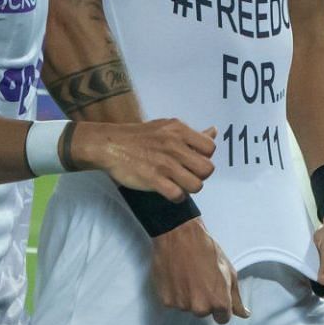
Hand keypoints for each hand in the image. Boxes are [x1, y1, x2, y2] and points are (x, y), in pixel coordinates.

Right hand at [71, 120, 214, 201]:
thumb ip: (191, 134)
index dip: (204, 157)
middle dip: (199, 175)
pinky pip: (178, 195)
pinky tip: (169, 191)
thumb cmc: (140, 136)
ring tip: (178, 184)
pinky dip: (176, 197)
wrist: (110, 145)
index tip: (192, 160)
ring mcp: (164, 164)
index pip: (210, 147)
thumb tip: (213, 131)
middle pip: (207, 169)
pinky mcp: (154, 179)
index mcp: (179, 130)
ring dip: (189, 188)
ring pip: (196, 185)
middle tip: (187, 175)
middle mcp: (174, 146)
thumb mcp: (167, 127)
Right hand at [149, 217, 247, 323]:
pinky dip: (174, 293)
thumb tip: (244, 314)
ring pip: (187, 307)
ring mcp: (182, 305)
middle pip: (203, 312)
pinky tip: (176, 276)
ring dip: (187, 296)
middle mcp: (200, 308)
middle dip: (203, 300)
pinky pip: (173, 302)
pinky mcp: (166, 301)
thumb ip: (236, 297)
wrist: (179, 236)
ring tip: (187, 275)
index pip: (222, 319)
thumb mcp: (228, 272)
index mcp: (219, 302)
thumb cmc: (206, 250)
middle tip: (200, 279)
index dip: (220, 305)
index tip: (214, 292)